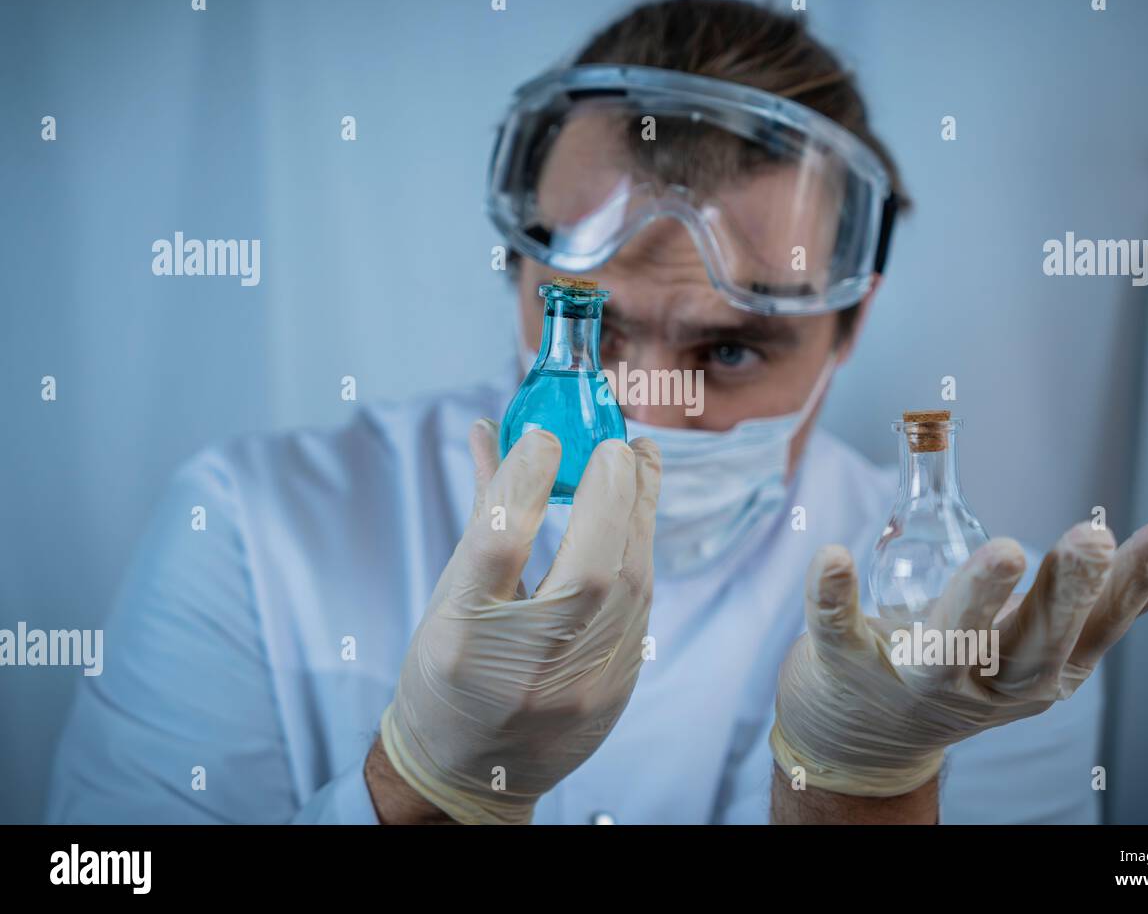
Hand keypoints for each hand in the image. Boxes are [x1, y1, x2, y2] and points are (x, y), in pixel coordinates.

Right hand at [377, 420, 660, 823]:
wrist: (471, 774)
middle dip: (611, 495)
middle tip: (616, 444)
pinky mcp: (616, 690)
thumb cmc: (448, 675)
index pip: (498, 546)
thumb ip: (482, 515)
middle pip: (586, 572)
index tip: (544, 437)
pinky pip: (640, 608)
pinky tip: (638, 517)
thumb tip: (493, 432)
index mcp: (462, 638)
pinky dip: (640, 552)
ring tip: (640, 462)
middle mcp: (524, 668)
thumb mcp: (448, 598)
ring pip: (630, 589)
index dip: (524, 482)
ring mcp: (578, 687)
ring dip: (641, 515)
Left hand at [770, 520, 1147, 797]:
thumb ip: (1104, 606)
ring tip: (1006, 550)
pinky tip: (833, 557)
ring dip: (975, 601)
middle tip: (1091, 538)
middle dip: (1065, 594)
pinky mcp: (848, 666)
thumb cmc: (962, 672)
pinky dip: (832, 599)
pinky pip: (837, 633)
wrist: (863, 733)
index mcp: (1037, 674)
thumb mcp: (1039, 650)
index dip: (1132, 587)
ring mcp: (913, 679)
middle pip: (1032, 647)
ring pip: (947, 649)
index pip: (1096, 631)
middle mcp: (983, 686)